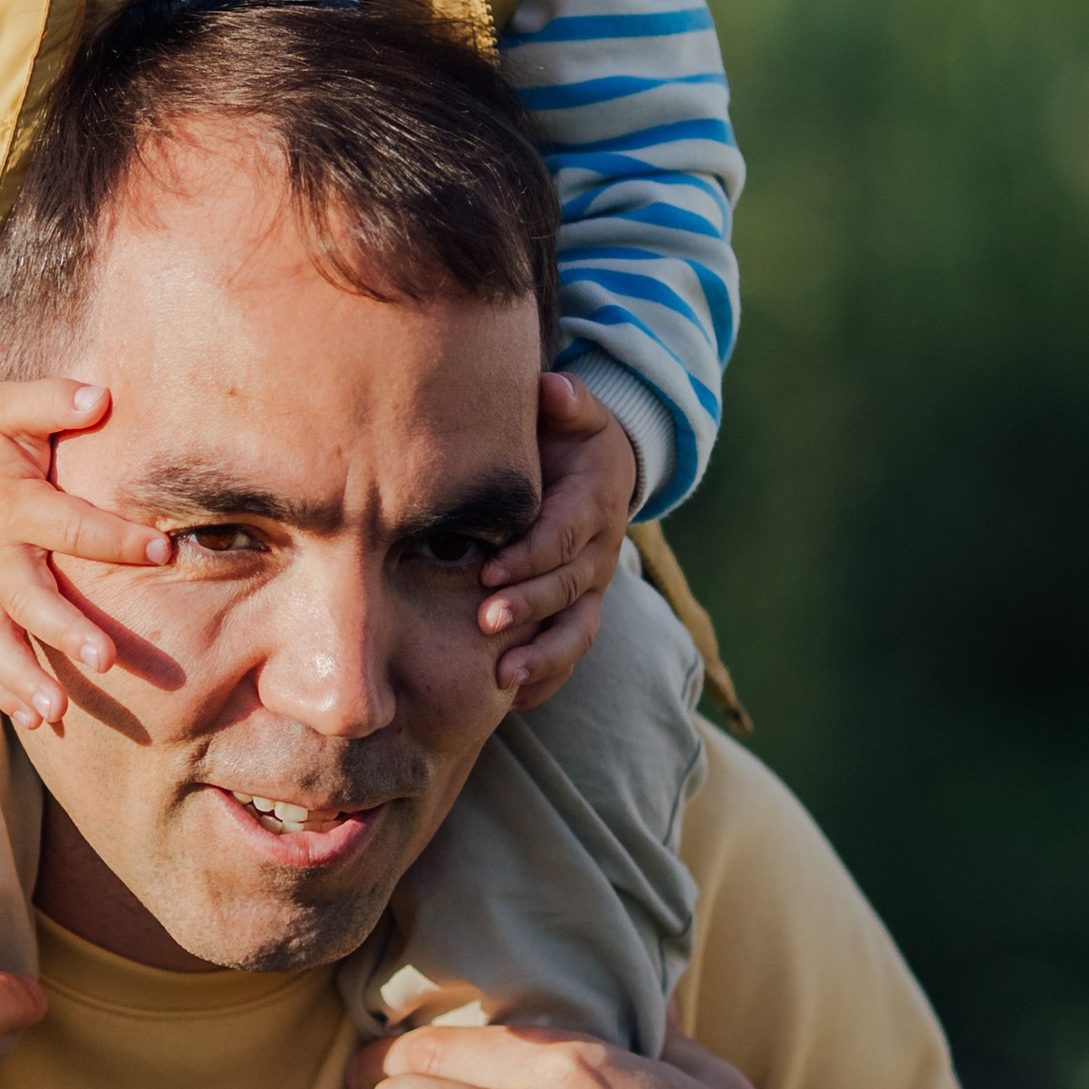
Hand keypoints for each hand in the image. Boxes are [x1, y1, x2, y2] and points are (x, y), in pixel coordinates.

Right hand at [0, 376, 172, 729]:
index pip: (67, 526)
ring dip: (24, 678)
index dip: (114, 538)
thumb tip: (104, 397)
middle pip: (28, 598)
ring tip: (56, 713)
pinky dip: (0, 689)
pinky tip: (34, 722)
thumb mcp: (7, 403)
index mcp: (9, 503)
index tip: (161, 550)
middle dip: (65, 630)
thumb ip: (54, 400)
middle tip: (105, 660)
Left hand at [477, 375, 635, 707]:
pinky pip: (570, 653)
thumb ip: (566, 400)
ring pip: (576, 631)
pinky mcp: (580, 610)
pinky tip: (512, 701)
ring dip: (542, 658)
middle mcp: (597, 553)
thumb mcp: (576, 411)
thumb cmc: (572, 437)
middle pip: (568, 588)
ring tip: (503, 682)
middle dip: (528, 608)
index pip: (564, 536)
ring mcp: (591, 588)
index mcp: (592, 505)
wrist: (603, 470)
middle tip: (486, 623)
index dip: (532, 556)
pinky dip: (546, 680)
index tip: (492, 572)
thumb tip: (550, 386)